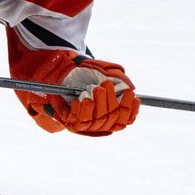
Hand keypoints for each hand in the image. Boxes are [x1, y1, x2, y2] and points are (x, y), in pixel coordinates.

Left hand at [18, 56, 138, 135]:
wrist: (61, 72)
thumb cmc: (84, 73)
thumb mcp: (104, 71)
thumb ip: (119, 77)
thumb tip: (131, 88)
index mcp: (110, 111)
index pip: (126, 118)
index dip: (131, 110)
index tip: (133, 96)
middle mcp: (99, 120)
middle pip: (113, 118)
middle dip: (112, 101)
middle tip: (106, 85)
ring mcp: (85, 123)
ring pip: (99, 121)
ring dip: (100, 103)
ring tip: (95, 88)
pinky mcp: (71, 123)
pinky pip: (82, 121)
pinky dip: (85, 109)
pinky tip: (84, 99)